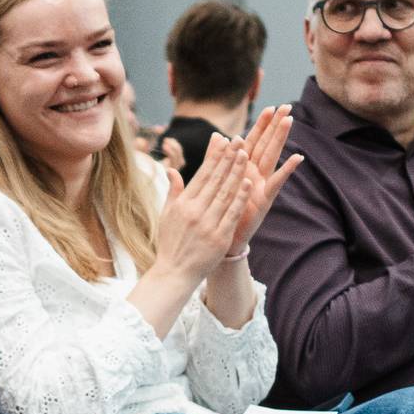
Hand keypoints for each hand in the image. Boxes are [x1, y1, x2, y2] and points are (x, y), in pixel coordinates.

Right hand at [149, 134, 250, 291]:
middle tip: (239, 141)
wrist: (175, 273)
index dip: (215, 157)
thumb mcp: (166, 215)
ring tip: (245, 155)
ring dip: (236, 173)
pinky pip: (232, 214)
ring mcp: (207, 224)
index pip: (202, 175)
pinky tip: (247, 183)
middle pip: (215, 180)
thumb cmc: (170, 243)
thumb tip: (172, 170)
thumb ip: (173, 191)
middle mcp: (194, 212)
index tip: (224, 141)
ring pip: (225, 193)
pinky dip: (240, 198)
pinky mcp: (219, 237)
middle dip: (228, 159)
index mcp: (182, 204)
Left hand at [224, 105, 301, 251]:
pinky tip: (298, 157)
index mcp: (242, 169)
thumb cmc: (222, 210)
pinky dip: (287, 170)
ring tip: (289, 121)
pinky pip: (276, 182)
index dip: (261, 125)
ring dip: (280, 139)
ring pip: (272, 158)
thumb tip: (217, 135)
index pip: (252, 141)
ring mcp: (261, 186)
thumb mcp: (217, 181)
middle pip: (266, 145)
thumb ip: (216, 159)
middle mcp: (254, 174)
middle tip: (286, 106)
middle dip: (275, 126)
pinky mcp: (264, 200)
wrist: (223, 239)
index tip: (270, 106)